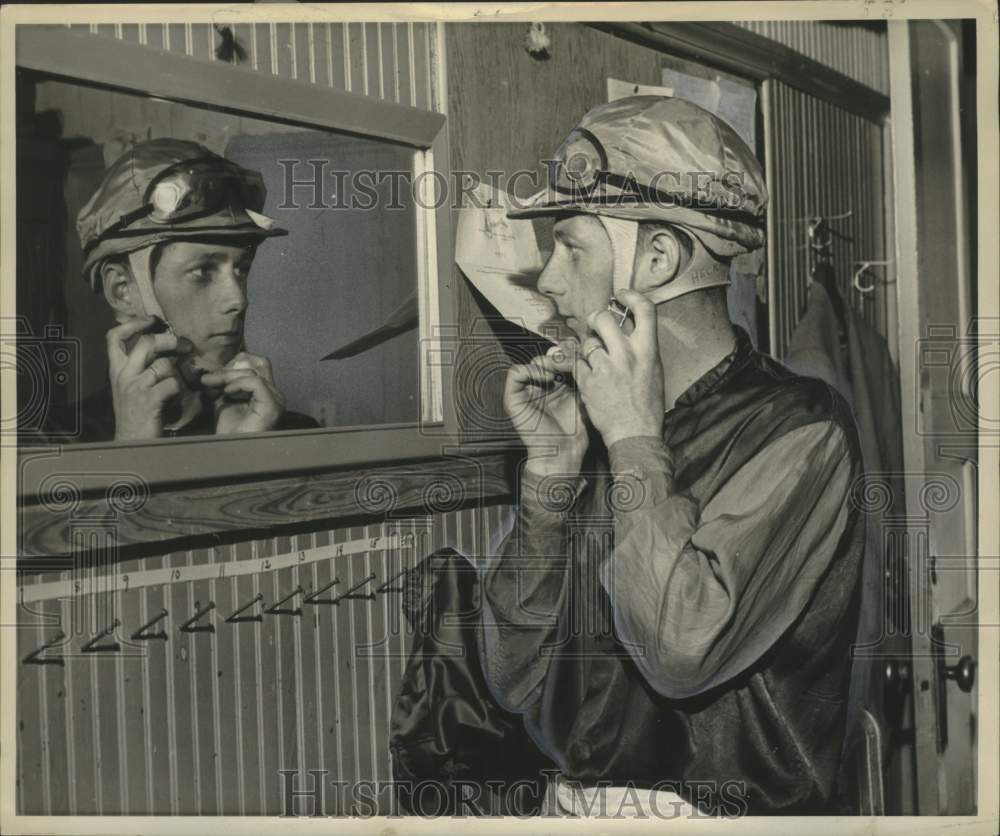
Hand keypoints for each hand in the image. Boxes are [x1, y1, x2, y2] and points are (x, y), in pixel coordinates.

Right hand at [107, 317, 190, 440]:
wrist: (130, 441)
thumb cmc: (134, 412)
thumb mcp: (129, 386)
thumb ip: (138, 367)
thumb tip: (160, 347)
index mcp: (116, 370)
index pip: (114, 337)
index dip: (133, 324)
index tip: (151, 320)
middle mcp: (123, 375)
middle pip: (146, 343)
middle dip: (169, 341)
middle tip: (184, 345)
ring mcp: (136, 386)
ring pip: (164, 364)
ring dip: (176, 372)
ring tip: (177, 382)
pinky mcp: (150, 400)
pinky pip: (172, 384)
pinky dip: (179, 389)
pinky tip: (175, 397)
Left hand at [201, 351, 285, 434]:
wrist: (231, 451)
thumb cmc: (229, 431)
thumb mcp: (224, 399)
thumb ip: (224, 382)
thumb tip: (213, 366)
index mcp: (266, 391)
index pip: (256, 362)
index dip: (235, 363)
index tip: (214, 376)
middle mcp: (275, 393)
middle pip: (256, 363)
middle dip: (229, 367)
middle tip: (209, 379)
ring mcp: (276, 399)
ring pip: (252, 372)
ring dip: (227, 376)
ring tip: (211, 385)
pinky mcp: (272, 404)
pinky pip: (256, 382)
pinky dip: (238, 384)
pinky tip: (226, 393)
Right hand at [504, 339, 588, 476]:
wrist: (564, 451)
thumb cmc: (575, 429)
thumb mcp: (582, 396)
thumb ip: (580, 375)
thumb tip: (583, 352)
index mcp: (555, 385)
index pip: (558, 359)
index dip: (567, 352)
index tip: (579, 353)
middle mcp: (540, 386)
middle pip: (545, 357)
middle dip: (558, 355)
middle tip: (569, 359)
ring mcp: (526, 391)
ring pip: (531, 362)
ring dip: (545, 362)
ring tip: (558, 370)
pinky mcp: (513, 398)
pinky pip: (515, 373)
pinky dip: (530, 370)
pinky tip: (547, 379)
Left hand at [573, 289, 665, 447]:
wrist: (635, 433)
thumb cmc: (648, 405)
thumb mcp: (654, 370)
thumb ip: (641, 347)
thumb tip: (630, 328)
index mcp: (648, 350)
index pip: (644, 309)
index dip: (630, 296)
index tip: (620, 297)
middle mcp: (626, 355)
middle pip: (604, 318)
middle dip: (596, 318)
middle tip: (595, 324)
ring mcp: (605, 367)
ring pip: (587, 343)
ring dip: (588, 348)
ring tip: (595, 361)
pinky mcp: (588, 382)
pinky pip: (577, 363)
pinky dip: (580, 367)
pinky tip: (588, 376)